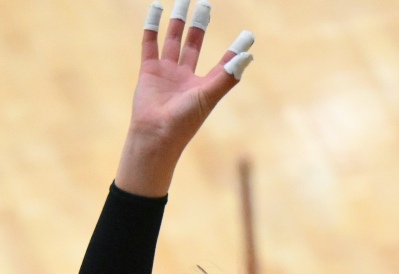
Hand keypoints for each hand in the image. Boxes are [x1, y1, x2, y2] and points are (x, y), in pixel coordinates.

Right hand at [117, 1, 253, 196]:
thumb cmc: (185, 121)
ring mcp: (166, 72)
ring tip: (183, 0)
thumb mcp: (209, 96)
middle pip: (194, 44)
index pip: (222, 62)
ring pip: (173, 40)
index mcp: (204, 85)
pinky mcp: (149, 71)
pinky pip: (150, 43)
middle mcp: (185, 77)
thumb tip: (249, 56)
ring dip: (178, 20)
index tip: (248, 34)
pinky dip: (152, 26)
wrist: (155, 136)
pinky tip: (156, 8)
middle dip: (199, 24)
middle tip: (206, 3)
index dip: (234, 49)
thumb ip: (228, 75)